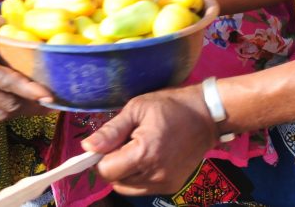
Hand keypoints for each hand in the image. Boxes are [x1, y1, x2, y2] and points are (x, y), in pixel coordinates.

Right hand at [0, 5, 53, 119]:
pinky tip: (20, 97)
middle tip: (57, 102)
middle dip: (34, 106)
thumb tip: (4, 19)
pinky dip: (10, 106)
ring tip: (44, 104)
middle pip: (9, 105)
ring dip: (23, 110)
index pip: (6, 82)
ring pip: (1, 110)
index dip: (29, 89)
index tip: (49, 95)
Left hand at [81, 85, 218, 195]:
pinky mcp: (172, 187)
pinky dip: (139, 176)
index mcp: (144, 153)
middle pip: (115, 181)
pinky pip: (143, 188)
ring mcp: (164, 184)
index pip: (107, 171)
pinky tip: (149, 156)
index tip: (108, 142)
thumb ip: (112, 130)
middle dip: (112, 164)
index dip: (100, 157)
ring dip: (124, 172)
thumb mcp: (137, 108)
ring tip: (137, 148)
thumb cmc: (170, 105)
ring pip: (127, 188)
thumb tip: (87, 147)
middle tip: (124, 141)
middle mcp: (154, 175)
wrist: (206, 116)